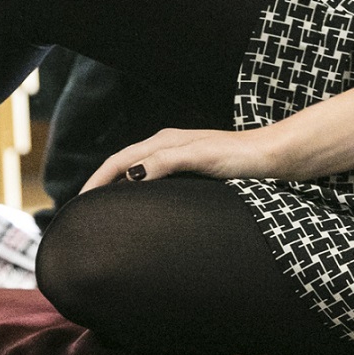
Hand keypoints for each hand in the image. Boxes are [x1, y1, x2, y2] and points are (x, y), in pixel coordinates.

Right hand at [82, 125, 284, 193]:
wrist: (275, 157)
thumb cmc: (241, 156)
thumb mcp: (200, 157)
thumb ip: (165, 161)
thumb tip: (130, 174)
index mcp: (165, 141)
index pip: (118, 161)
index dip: (96, 182)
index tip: (78, 204)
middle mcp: (168, 145)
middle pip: (123, 165)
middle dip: (100, 185)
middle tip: (81, 212)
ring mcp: (180, 157)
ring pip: (137, 171)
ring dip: (117, 188)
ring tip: (102, 212)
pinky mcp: (192, 169)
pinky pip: (153, 179)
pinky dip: (137, 191)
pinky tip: (140, 207)